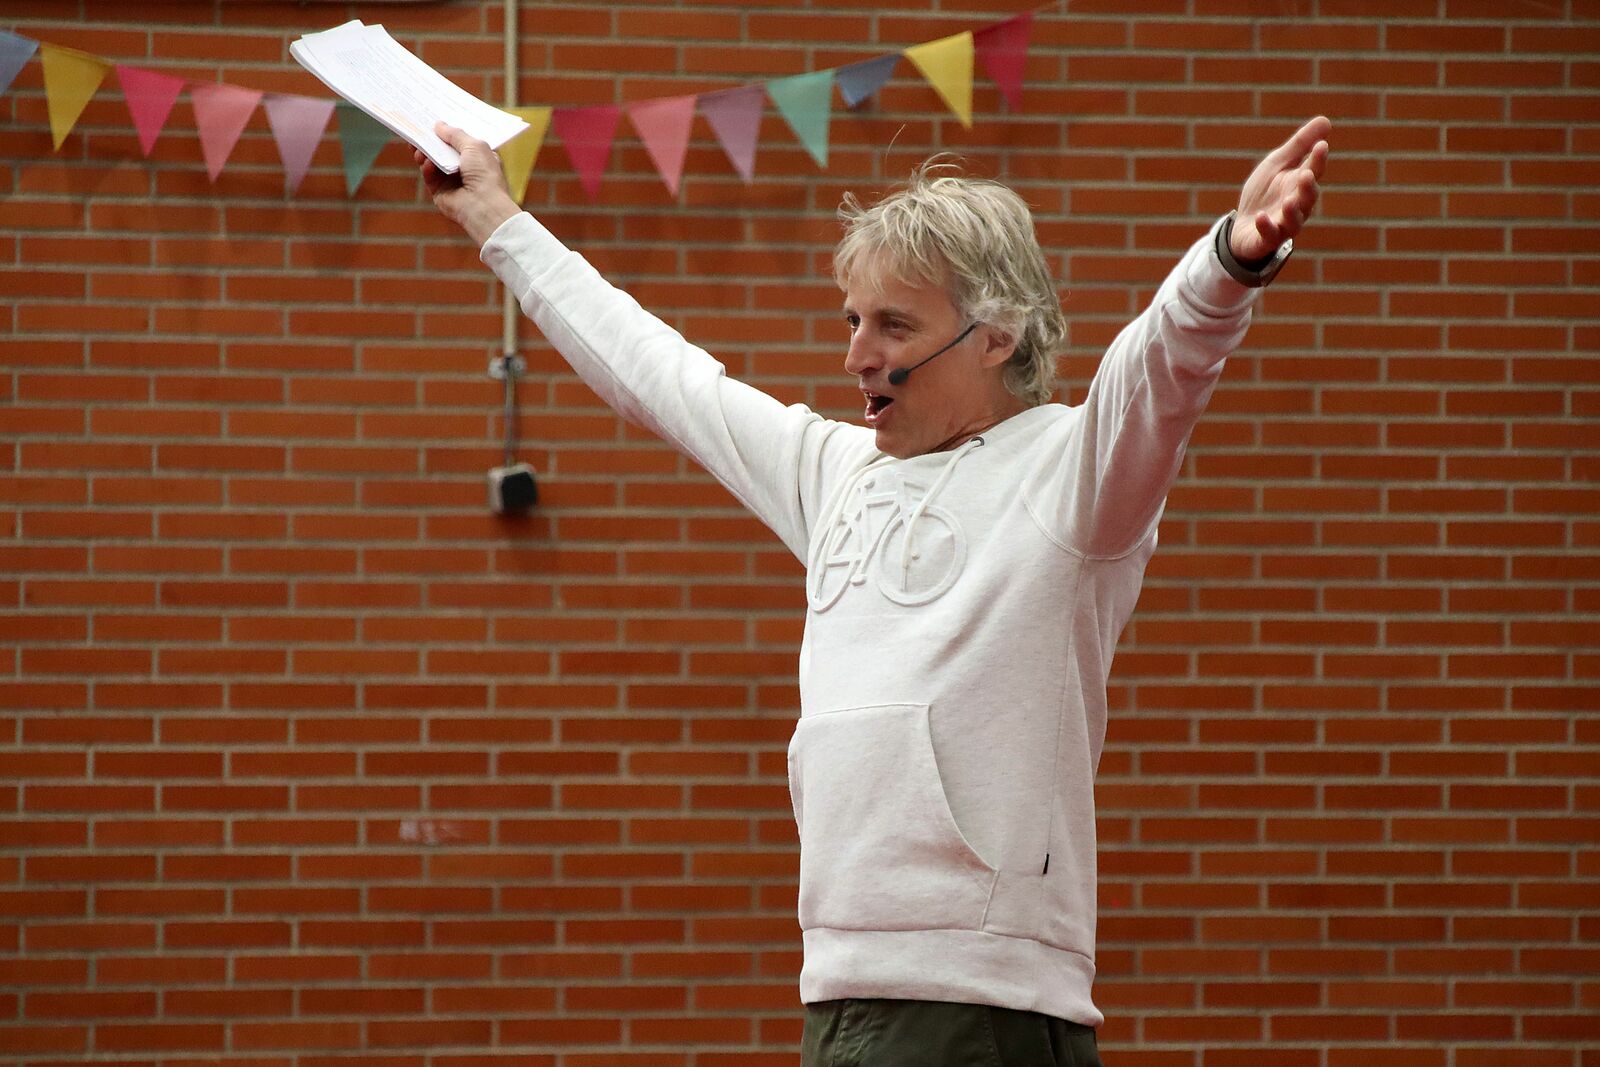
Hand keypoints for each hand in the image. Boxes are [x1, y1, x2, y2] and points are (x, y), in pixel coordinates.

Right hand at [416, 122, 520, 245]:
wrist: (482, 205)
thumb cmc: (485, 174)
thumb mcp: (473, 145)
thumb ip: (455, 134)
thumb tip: (438, 125)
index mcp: (478, 157)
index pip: (461, 140)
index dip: (448, 130)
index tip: (434, 118)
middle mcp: (465, 168)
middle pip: (443, 150)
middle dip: (431, 139)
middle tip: (417, 128)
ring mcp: (452, 180)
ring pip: (432, 161)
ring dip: (425, 152)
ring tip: (417, 145)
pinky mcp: (440, 191)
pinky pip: (429, 175)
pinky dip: (426, 167)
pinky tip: (426, 162)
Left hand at [1231, 115, 1330, 261]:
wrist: (1242, 225)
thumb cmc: (1264, 193)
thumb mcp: (1277, 164)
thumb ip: (1299, 145)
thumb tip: (1326, 120)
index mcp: (1300, 185)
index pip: (1314, 171)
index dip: (1318, 159)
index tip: (1321, 145)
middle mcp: (1297, 206)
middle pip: (1308, 197)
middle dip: (1308, 187)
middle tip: (1306, 175)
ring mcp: (1283, 225)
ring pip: (1294, 221)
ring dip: (1292, 211)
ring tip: (1288, 202)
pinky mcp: (1266, 240)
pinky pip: (1269, 236)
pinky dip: (1266, 227)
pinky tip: (1260, 217)